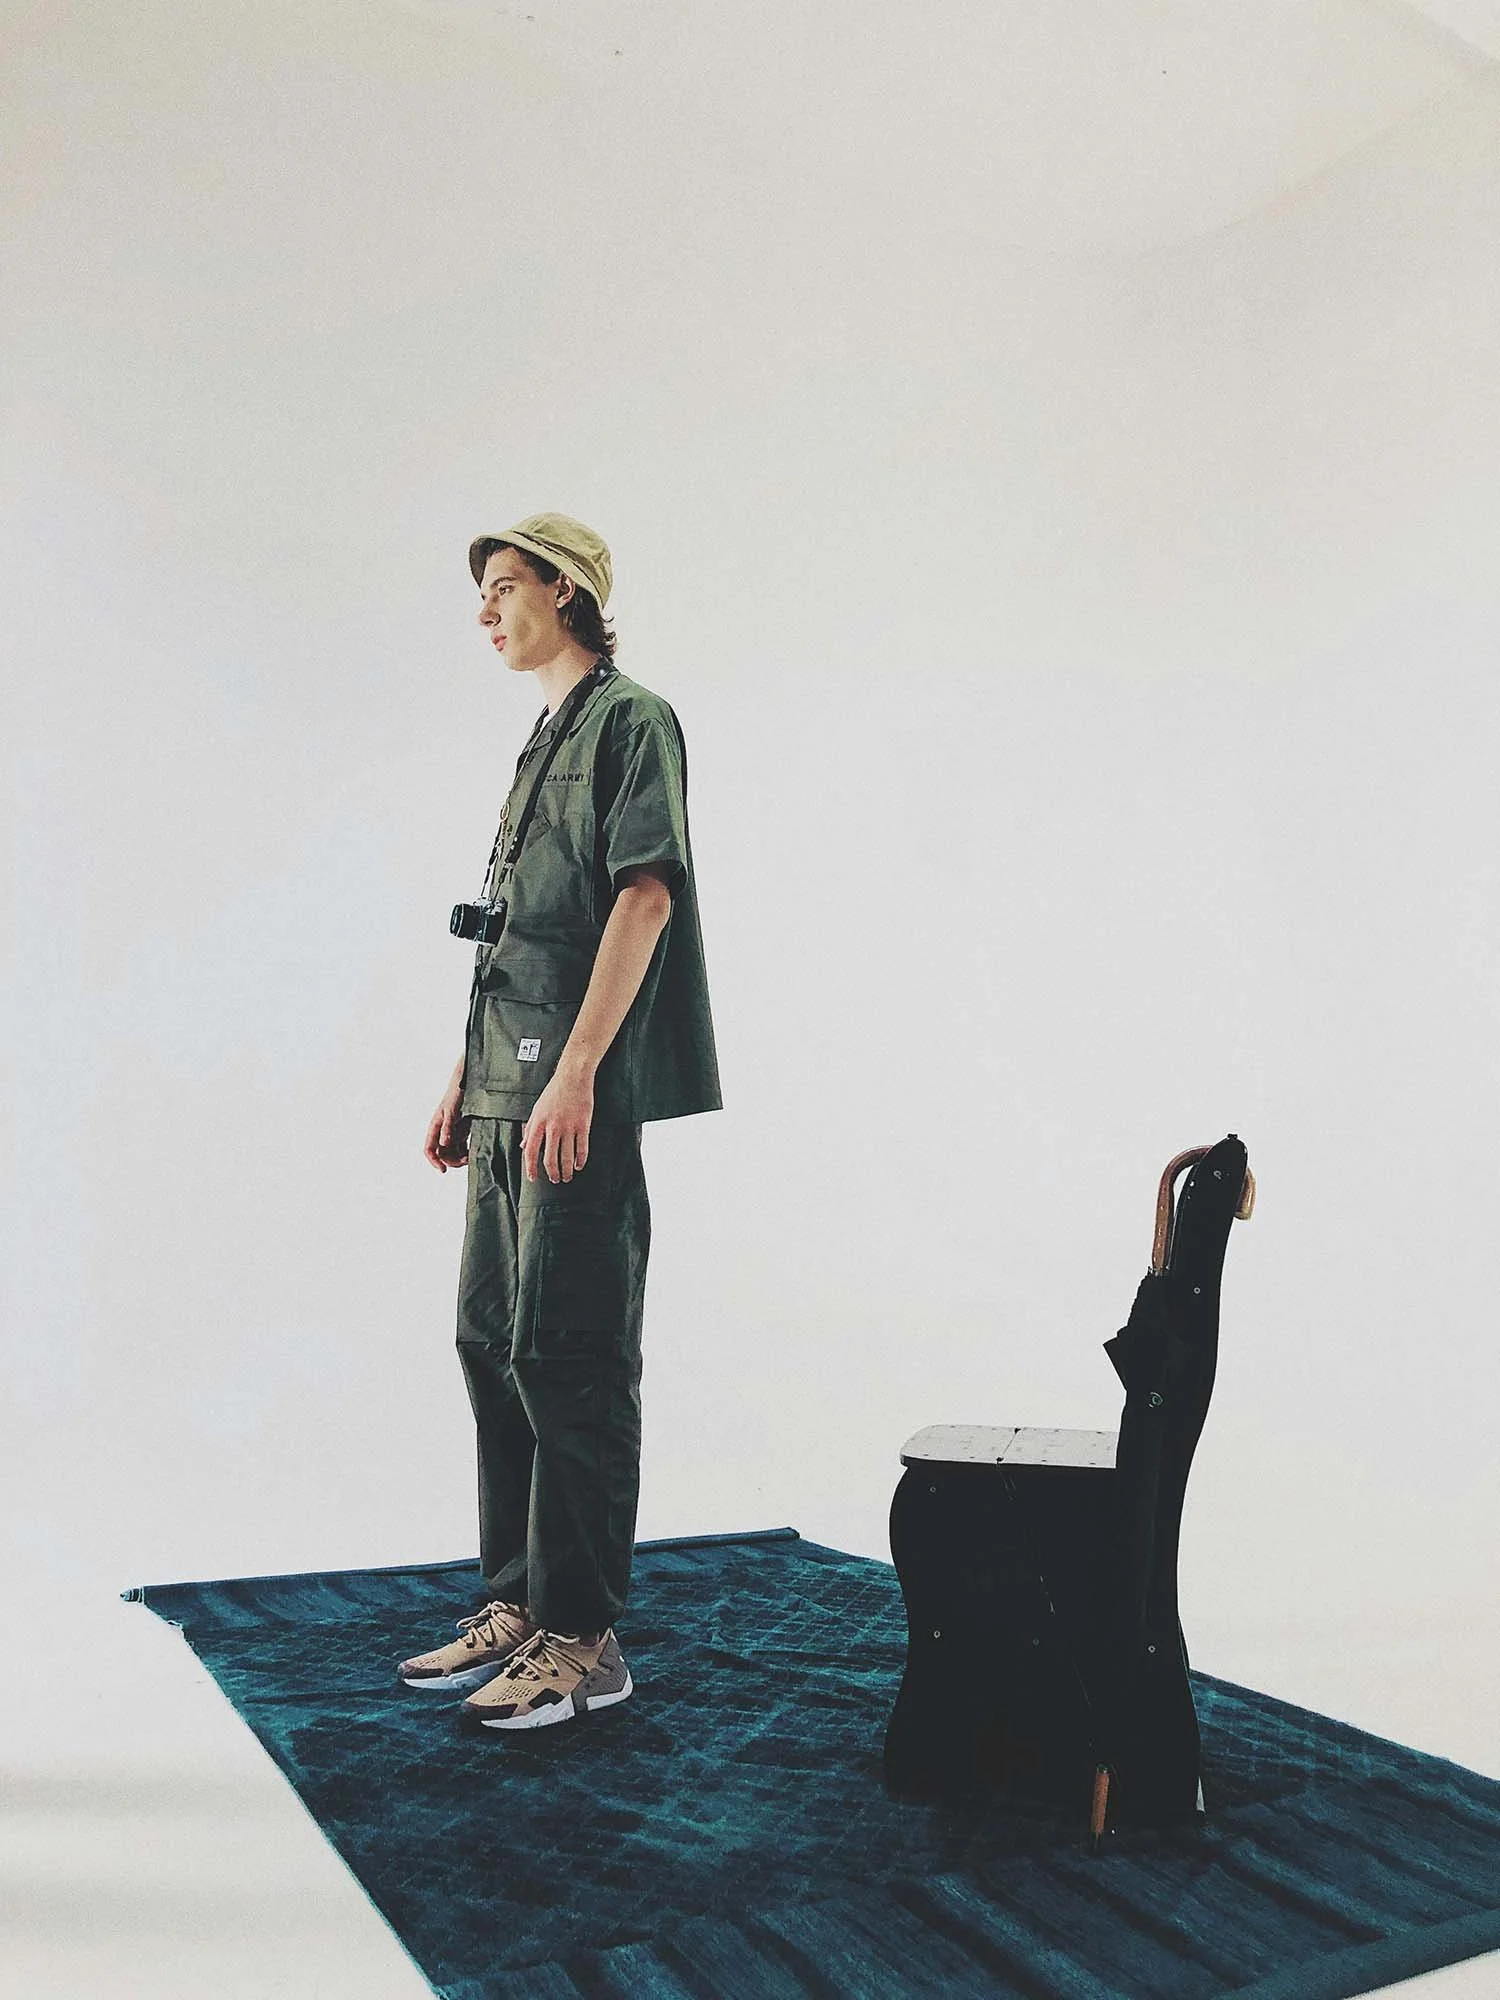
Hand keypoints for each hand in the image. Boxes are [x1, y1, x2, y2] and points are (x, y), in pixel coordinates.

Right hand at [424, 1080, 470, 1172]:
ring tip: (472, 1156)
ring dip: (460, 1157)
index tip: (443, 1170)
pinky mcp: (462, 1131)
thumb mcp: (452, 1110)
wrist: (468, 1083)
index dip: (434, 1161)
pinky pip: (461, 1146)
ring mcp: (452, 1132)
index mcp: (435, 1127)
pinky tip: (473, 1151)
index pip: (429, 1149)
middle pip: (443, 1154)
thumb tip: (443, 1144)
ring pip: (453, 1152)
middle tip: (466, 1160)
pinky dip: (466, 1151)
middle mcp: (442, 1131)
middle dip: (452, 1160)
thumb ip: (448, 1127)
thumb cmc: (457, 1094)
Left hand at [521, 1064, 593, 1182]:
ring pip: (567, 1157)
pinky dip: (581, 1160)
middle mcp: (552, 1127)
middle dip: (552, 1173)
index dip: (531, 1167)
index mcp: (538, 1123)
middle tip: (555, 1180)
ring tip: (568, 1176)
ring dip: (567, 1171)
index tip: (533, 1177)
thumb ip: (529, 1129)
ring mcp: (569, 1127)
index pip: (530, 1151)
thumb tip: (523, 1145)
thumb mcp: (537, 1109)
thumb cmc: (554, 1092)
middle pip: (550, 1158)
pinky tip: (579, 1165)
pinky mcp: (583, 1125)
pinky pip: (582, 1148)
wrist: (573, 1077)